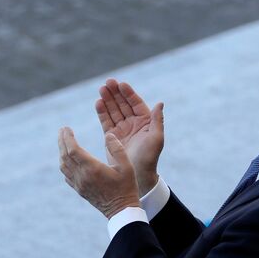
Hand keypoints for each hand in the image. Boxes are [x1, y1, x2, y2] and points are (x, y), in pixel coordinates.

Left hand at [58, 128, 139, 218]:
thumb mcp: (127, 166)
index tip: (66, 128)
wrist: (121, 210)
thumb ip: (117, 149)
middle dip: (62, 141)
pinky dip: (64, 164)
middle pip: (65, 156)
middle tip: (62, 130)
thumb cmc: (127, 187)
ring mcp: (79, 184)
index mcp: (93, 168)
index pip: (73, 150)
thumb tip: (108, 134)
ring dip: (61, 152)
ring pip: (63, 166)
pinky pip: (66, 175)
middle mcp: (82, 176)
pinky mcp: (79, 190)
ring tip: (63, 142)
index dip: (68, 138)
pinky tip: (67, 160)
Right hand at [96, 79, 163, 196]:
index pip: (136, 103)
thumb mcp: (156, 138)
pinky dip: (102, 112)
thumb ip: (157, 120)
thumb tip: (160, 103)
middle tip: (107, 82)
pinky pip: (106, 121)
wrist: (137, 174)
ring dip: (108, 100)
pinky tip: (98, 103)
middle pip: (123, 104)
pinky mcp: (112, 136)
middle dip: (115, 93)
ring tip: (101, 89)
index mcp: (146, 122)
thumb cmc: (150, 157)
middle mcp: (134, 123)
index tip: (121, 84)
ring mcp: (122, 129)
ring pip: (114, 111)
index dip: (128, 93)